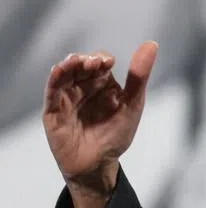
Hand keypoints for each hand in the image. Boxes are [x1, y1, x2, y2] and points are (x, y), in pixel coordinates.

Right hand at [42, 42, 156, 207]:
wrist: (98, 164)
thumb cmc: (116, 134)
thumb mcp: (132, 104)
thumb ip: (139, 77)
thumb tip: (152, 44)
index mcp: (103, 83)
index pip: (100, 62)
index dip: (103, 59)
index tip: (109, 63)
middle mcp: (83, 86)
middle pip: (81, 64)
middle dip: (86, 60)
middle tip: (95, 63)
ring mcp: (67, 97)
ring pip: (64, 74)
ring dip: (69, 64)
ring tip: (77, 62)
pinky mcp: (53, 110)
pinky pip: (51, 91)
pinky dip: (55, 79)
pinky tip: (59, 70)